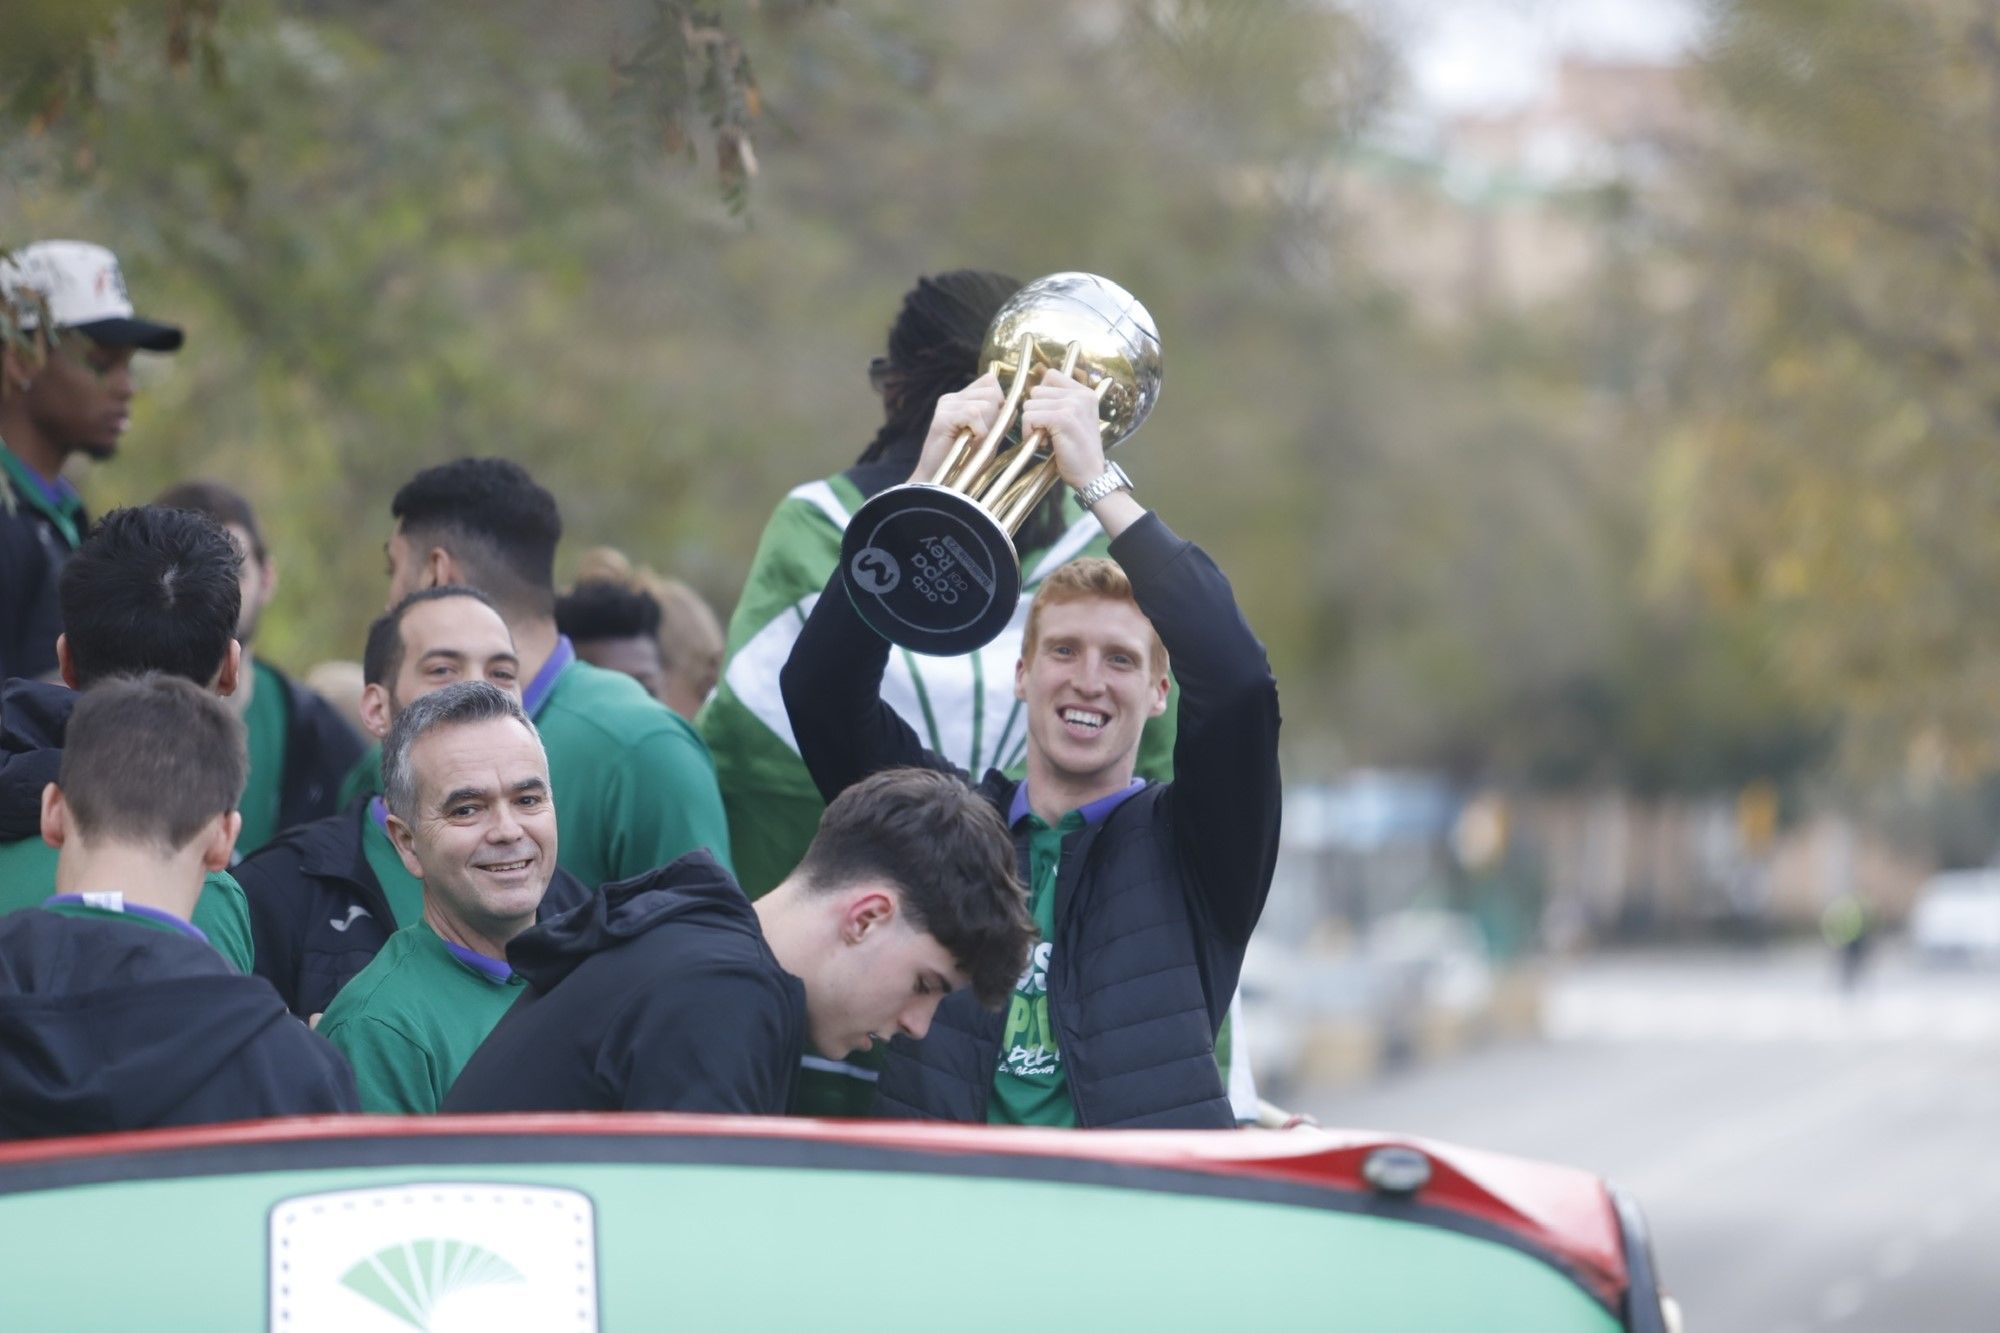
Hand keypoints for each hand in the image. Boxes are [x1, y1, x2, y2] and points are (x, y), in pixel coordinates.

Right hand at [910, 373, 1004, 483]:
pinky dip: (979, 431)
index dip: (999, 401)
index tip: (991, 424)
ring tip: (972, 440)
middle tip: (980, 436)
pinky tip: (969, 441)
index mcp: (962, 399)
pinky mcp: (942, 417)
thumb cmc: (965, 462)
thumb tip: (1015, 407)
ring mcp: (946, 405)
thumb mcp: (989, 439)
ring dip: (986, 427)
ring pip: (985, 403)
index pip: (989, 381)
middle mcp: (953, 397)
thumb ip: (1000, 422)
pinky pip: (973, 413)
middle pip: (991, 391)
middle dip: (994, 416)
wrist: (941, 481)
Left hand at [1020, 369, 1105, 489]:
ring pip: (1029, 404)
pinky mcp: (1062, 418)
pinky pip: (1029, 417)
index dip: (1042, 395)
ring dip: (1031, 424)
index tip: (1048, 415)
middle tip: (1047, 432)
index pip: (1051, 375)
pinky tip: (1042, 444)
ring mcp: (1073, 405)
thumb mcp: (1075, 419)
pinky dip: (1029, 432)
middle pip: (1036, 391)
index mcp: (1085, 393)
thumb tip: (1034, 391)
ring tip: (1046, 439)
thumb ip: (1061, 402)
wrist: (1091, 475)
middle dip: (1035, 412)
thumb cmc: (1078, 452)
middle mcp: (1081, 395)